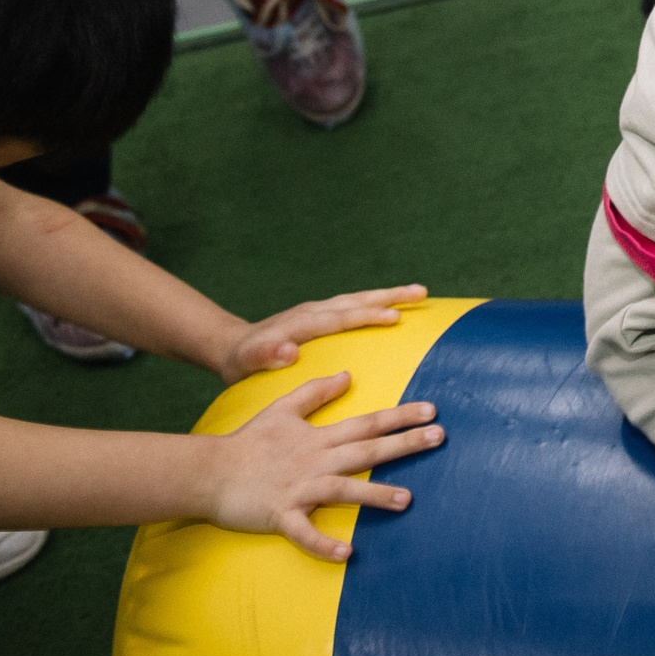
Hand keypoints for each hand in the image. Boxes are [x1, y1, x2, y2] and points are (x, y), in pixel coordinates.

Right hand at [211, 373, 442, 559]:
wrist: (207, 472)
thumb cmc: (247, 442)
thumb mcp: (282, 408)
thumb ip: (316, 392)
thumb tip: (347, 374)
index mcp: (318, 438)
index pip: (367, 423)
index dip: (400, 416)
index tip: (432, 410)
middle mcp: (314, 461)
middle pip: (366, 450)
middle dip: (404, 444)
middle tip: (440, 437)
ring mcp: (298, 488)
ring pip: (343, 490)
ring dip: (375, 495)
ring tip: (408, 500)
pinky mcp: (280, 515)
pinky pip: (304, 533)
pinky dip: (324, 544)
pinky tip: (348, 554)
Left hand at [218, 284, 429, 384]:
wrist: (233, 347)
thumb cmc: (243, 361)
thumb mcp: (247, 362)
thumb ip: (266, 356)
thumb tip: (289, 351)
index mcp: (303, 323)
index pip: (341, 317)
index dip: (368, 316)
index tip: (395, 317)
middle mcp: (314, 311)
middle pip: (357, 300)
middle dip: (390, 296)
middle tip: (422, 292)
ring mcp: (319, 311)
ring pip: (359, 299)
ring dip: (389, 295)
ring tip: (420, 293)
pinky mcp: (321, 316)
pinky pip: (354, 306)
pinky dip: (376, 303)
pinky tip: (394, 308)